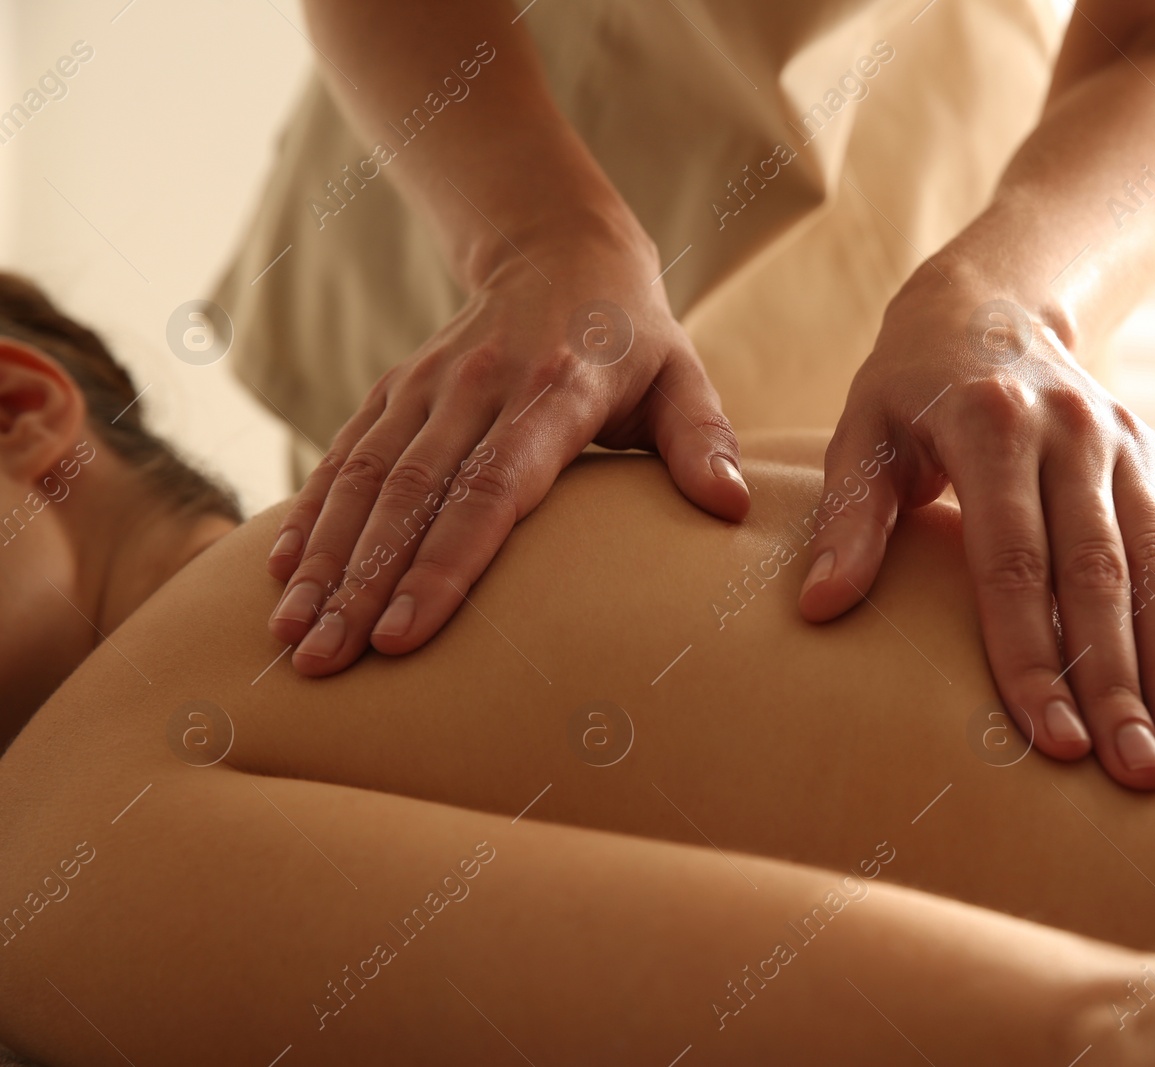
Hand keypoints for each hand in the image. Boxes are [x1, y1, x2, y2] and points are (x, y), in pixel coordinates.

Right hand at [265, 216, 748, 674]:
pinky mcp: (395, 388)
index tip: (404, 636)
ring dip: (323, 561)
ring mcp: (427, 387)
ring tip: (290, 638)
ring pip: (363, 480)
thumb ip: (703, 441)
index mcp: (553, 391)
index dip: (444, 564)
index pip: (490, 489)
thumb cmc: (634, 339)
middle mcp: (478, 387)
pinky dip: (310, 515)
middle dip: (360, 586)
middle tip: (323, 664)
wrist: (561, 249)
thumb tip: (731, 508)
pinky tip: (280, 575)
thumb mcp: (682, 378)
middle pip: (409, 498)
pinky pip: (342, 455)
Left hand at [798, 267, 1154, 789]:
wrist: (991, 304)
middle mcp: (1073, 433)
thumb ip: (849, 518)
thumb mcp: (862, 433)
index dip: (1033, 657)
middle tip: (1134, 773)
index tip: (1051, 741)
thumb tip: (819, 608)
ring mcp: (1126, 445)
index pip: (1014, 564)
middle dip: (1118, 682)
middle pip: (1100, 575)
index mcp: (992, 427)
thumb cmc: (910, 386)